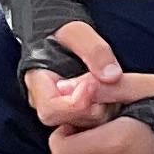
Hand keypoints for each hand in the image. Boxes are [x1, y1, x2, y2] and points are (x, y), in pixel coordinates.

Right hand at [24, 21, 153, 132]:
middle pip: (65, 121)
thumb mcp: (78, 32)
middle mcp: (45, 100)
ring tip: (114, 92)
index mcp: (39, 82)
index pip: (50, 110)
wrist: (58, 32)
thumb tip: (113, 76)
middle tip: (109, 91)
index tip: (92, 85)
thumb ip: (94, 50)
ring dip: (99, 112)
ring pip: (78, 124)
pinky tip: (114, 99)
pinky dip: (102, 113)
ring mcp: (59, 107)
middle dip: (90, 110)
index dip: (74, 105)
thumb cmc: (63, 30)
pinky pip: (87, 120)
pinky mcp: (73, 110)